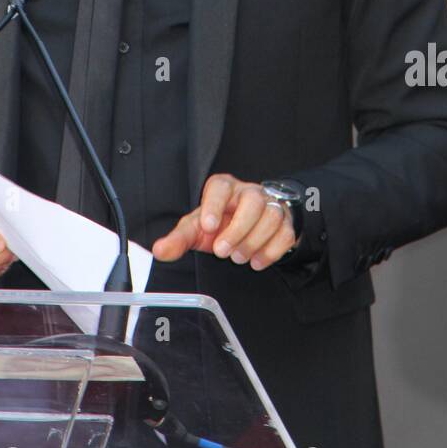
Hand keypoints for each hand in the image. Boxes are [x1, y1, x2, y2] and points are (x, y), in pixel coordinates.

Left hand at [151, 173, 295, 271]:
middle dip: (238, 230)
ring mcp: (270, 205)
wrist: (248, 226)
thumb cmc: (220, 223)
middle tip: (223, 251)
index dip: (214, 205)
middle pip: (252, 202)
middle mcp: (248, 193)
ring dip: (254, 241)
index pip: (220, 186)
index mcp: (224, 188)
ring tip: (239, 258)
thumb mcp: (197, 229)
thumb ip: (179, 239)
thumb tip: (160, 250)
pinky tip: (257, 261)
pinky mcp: (286, 222)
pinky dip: (272, 251)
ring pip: (272, 216)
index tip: (208, 226)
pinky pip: (286, 233)